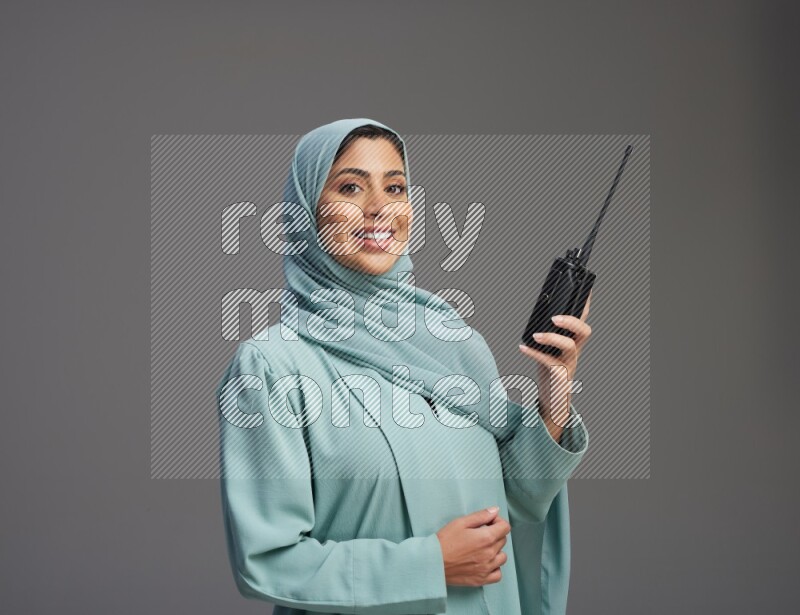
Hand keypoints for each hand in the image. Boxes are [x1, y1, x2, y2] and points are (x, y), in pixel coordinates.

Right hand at [435, 507, 510, 586]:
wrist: (433, 562)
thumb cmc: (445, 541)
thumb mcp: (460, 522)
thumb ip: (481, 516)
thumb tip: (495, 510)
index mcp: (486, 538)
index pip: (505, 527)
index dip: (497, 521)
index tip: (488, 523)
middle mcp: (490, 554)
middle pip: (503, 540)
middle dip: (494, 534)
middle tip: (480, 534)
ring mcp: (487, 568)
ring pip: (502, 557)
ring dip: (496, 551)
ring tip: (482, 548)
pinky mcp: (482, 579)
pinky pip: (498, 574)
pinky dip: (494, 568)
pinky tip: (485, 563)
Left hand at [518, 291, 592, 440]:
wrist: (552, 399)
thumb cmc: (549, 369)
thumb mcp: (548, 348)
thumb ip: (546, 332)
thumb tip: (536, 313)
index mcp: (573, 341)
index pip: (582, 319)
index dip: (585, 303)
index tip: (584, 288)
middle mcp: (574, 351)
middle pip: (584, 332)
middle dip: (572, 321)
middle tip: (554, 317)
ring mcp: (568, 364)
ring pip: (570, 347)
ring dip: (553, 338)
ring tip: (536, 335)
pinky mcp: (559, 376)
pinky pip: (549, 363)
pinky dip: (534, 354)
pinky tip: (522, 347)